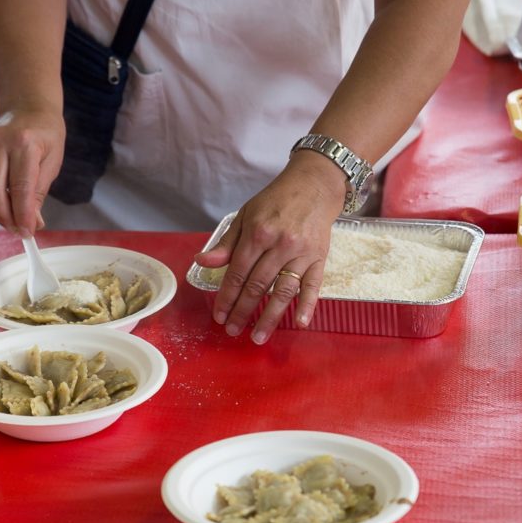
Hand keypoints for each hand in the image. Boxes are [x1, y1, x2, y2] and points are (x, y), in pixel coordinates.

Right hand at [0, 108, 65, 235]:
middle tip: (17, 230)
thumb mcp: (52, 162)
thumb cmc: (45, 136)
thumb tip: (33, 223)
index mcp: (25, 143)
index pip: (20, 188)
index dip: (23, 215)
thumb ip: (40, 193)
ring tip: (11, 215)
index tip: (27, 232)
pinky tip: (1, 197)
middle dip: (6, 216)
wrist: (29, 107)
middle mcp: (0, 140)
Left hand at [193, 152, 344, 344]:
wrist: (314, 185)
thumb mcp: (245, 215)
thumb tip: (202, 262)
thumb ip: (226, 243)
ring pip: (283, 291)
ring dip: (270, 317)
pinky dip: (307, 305)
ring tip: (258, 337)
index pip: (238, 272)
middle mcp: (280, 244)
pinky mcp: (320, 258)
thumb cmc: (276, 200)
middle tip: (232, 331)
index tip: (219, 315)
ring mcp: (302, 253)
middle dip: (243, 311)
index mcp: (258, 233)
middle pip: (258, 285)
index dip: (226, 297)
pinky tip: (298, 323)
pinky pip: (313, 285)